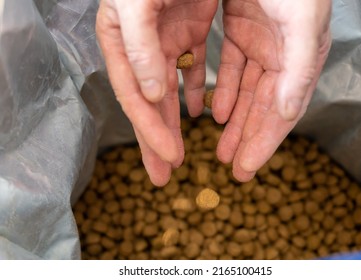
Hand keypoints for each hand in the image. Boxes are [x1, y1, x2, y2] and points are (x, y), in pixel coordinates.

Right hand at [96, 0, 217, 185]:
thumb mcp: (134, 0)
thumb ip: (138, 45)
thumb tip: (150, 94)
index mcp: (124, 40)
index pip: (137, 97)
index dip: (151, 130)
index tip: (169, 158)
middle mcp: (142, 44)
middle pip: (150, 102)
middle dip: (158, 139)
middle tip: (165, 174)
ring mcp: (167, 38)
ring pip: (173, 91)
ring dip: (177, 123)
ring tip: (182, 155)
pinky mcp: (190, 28)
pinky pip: (194, 69)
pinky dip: (198, 92)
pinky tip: (204, 112)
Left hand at [213, 0, 331, 181]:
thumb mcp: (301, 22)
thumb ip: (298, 69)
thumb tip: (289, 113)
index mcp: (301, 59)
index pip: (282, 111)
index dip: (264, 141)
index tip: (245, 168)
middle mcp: (283, 56)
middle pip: (263, 108)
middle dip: (247, 139)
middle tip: (233, 168)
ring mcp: (261, 44)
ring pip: (245, 93)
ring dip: (234, 122)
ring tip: (221, 148)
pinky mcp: (241, 30)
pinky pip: (230, 68)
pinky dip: (223, 90)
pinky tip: (215, 111)